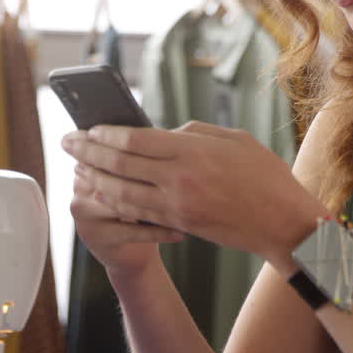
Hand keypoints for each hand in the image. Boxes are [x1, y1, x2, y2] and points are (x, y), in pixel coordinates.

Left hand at [63, 121, 324, 264]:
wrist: (285, 224)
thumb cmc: (265, 175)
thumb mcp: (234, 139)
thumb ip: (193, 134)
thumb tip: (162, 133)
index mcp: (192, 151)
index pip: (134, 140)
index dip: (105, 134)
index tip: (87, 128)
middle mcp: (179, 179)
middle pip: (119, 164)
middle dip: (87, 153)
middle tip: (66, 143)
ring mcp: (177, 205)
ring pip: (121, 192)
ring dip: (94, 179)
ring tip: (76, 169)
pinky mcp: (180, 224)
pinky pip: (138, 212)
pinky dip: (115, 202)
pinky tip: (101, 192)